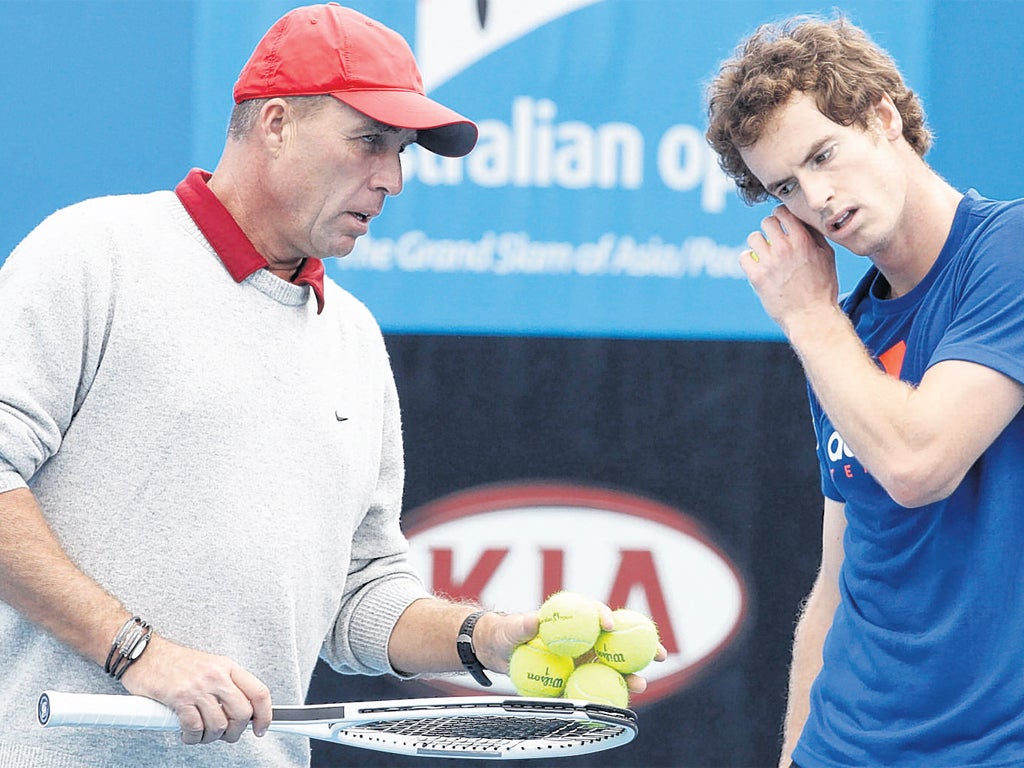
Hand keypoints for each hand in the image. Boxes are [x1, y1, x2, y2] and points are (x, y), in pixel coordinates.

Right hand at [120, 635, 272, 744]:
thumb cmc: (174, 663)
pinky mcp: (179, 697)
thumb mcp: (209, 666)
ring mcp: (198, 686)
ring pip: (219, 725)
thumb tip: (241, 713)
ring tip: (201, 734)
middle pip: (242, 713)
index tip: (261, 728)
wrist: (145, 653)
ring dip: (211, 737)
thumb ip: (226, 686)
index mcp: (228, 666)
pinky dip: (192, 737)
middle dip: (235, 732)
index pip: (259, 692)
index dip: (265, 715)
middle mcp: (216, 675)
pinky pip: (195, 728)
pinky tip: (187, 733)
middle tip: (225, 735)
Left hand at [477, 607, 666, 694]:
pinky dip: (612, 691)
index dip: (604, 615)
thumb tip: (533, 621)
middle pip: (616, 639)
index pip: (592, 612)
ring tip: (642, 684)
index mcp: (571, 616)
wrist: (502, 652)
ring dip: (631, 673)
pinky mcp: (581, 674)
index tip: (610, 625)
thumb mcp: (509, 629)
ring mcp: (585, 656)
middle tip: (658, 654)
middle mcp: (584, 635)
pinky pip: (599, 683)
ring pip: (614, 664)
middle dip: (640, 644)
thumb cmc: (506, 633)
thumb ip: (520, 625)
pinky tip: (623, 702)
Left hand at [742, 204, 838, 334]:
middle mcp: (784, 248)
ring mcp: (769, 262)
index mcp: (803, 240)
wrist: (811, 316)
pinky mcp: (757, 277)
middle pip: (767, 222)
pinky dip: (748, 259)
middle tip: (773, 239)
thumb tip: (802, 220)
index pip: (783, 212)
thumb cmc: (823, 288)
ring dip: (758, 243)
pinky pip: (744, 257)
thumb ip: (814, 236)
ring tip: (765, 253)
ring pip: (753, 237)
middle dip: (770, 228)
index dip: (781, 215)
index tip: (782, 222)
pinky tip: (756, 265)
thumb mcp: (827, 257)